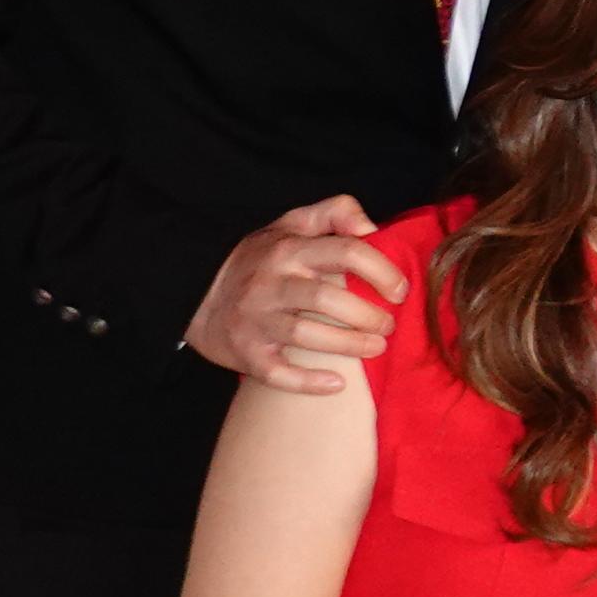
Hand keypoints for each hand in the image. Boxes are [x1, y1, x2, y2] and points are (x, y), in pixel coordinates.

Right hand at [185, 196, 407, 391]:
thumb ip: (335, 213)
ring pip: (306, 335)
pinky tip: (338, 384)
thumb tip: (371, 227)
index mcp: (289, 249)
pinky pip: (277, 373)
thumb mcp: (291, 223)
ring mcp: (256, 320)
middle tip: (389, 325)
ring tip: (377, 348)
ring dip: (348, 345)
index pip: (345, 251)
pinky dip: (308, 383)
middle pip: (327, 299)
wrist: (196, 292)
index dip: (381, 271)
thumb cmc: (260, 259)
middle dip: (367, 315)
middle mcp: (272, 283)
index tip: (400, 290)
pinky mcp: (246, 352)